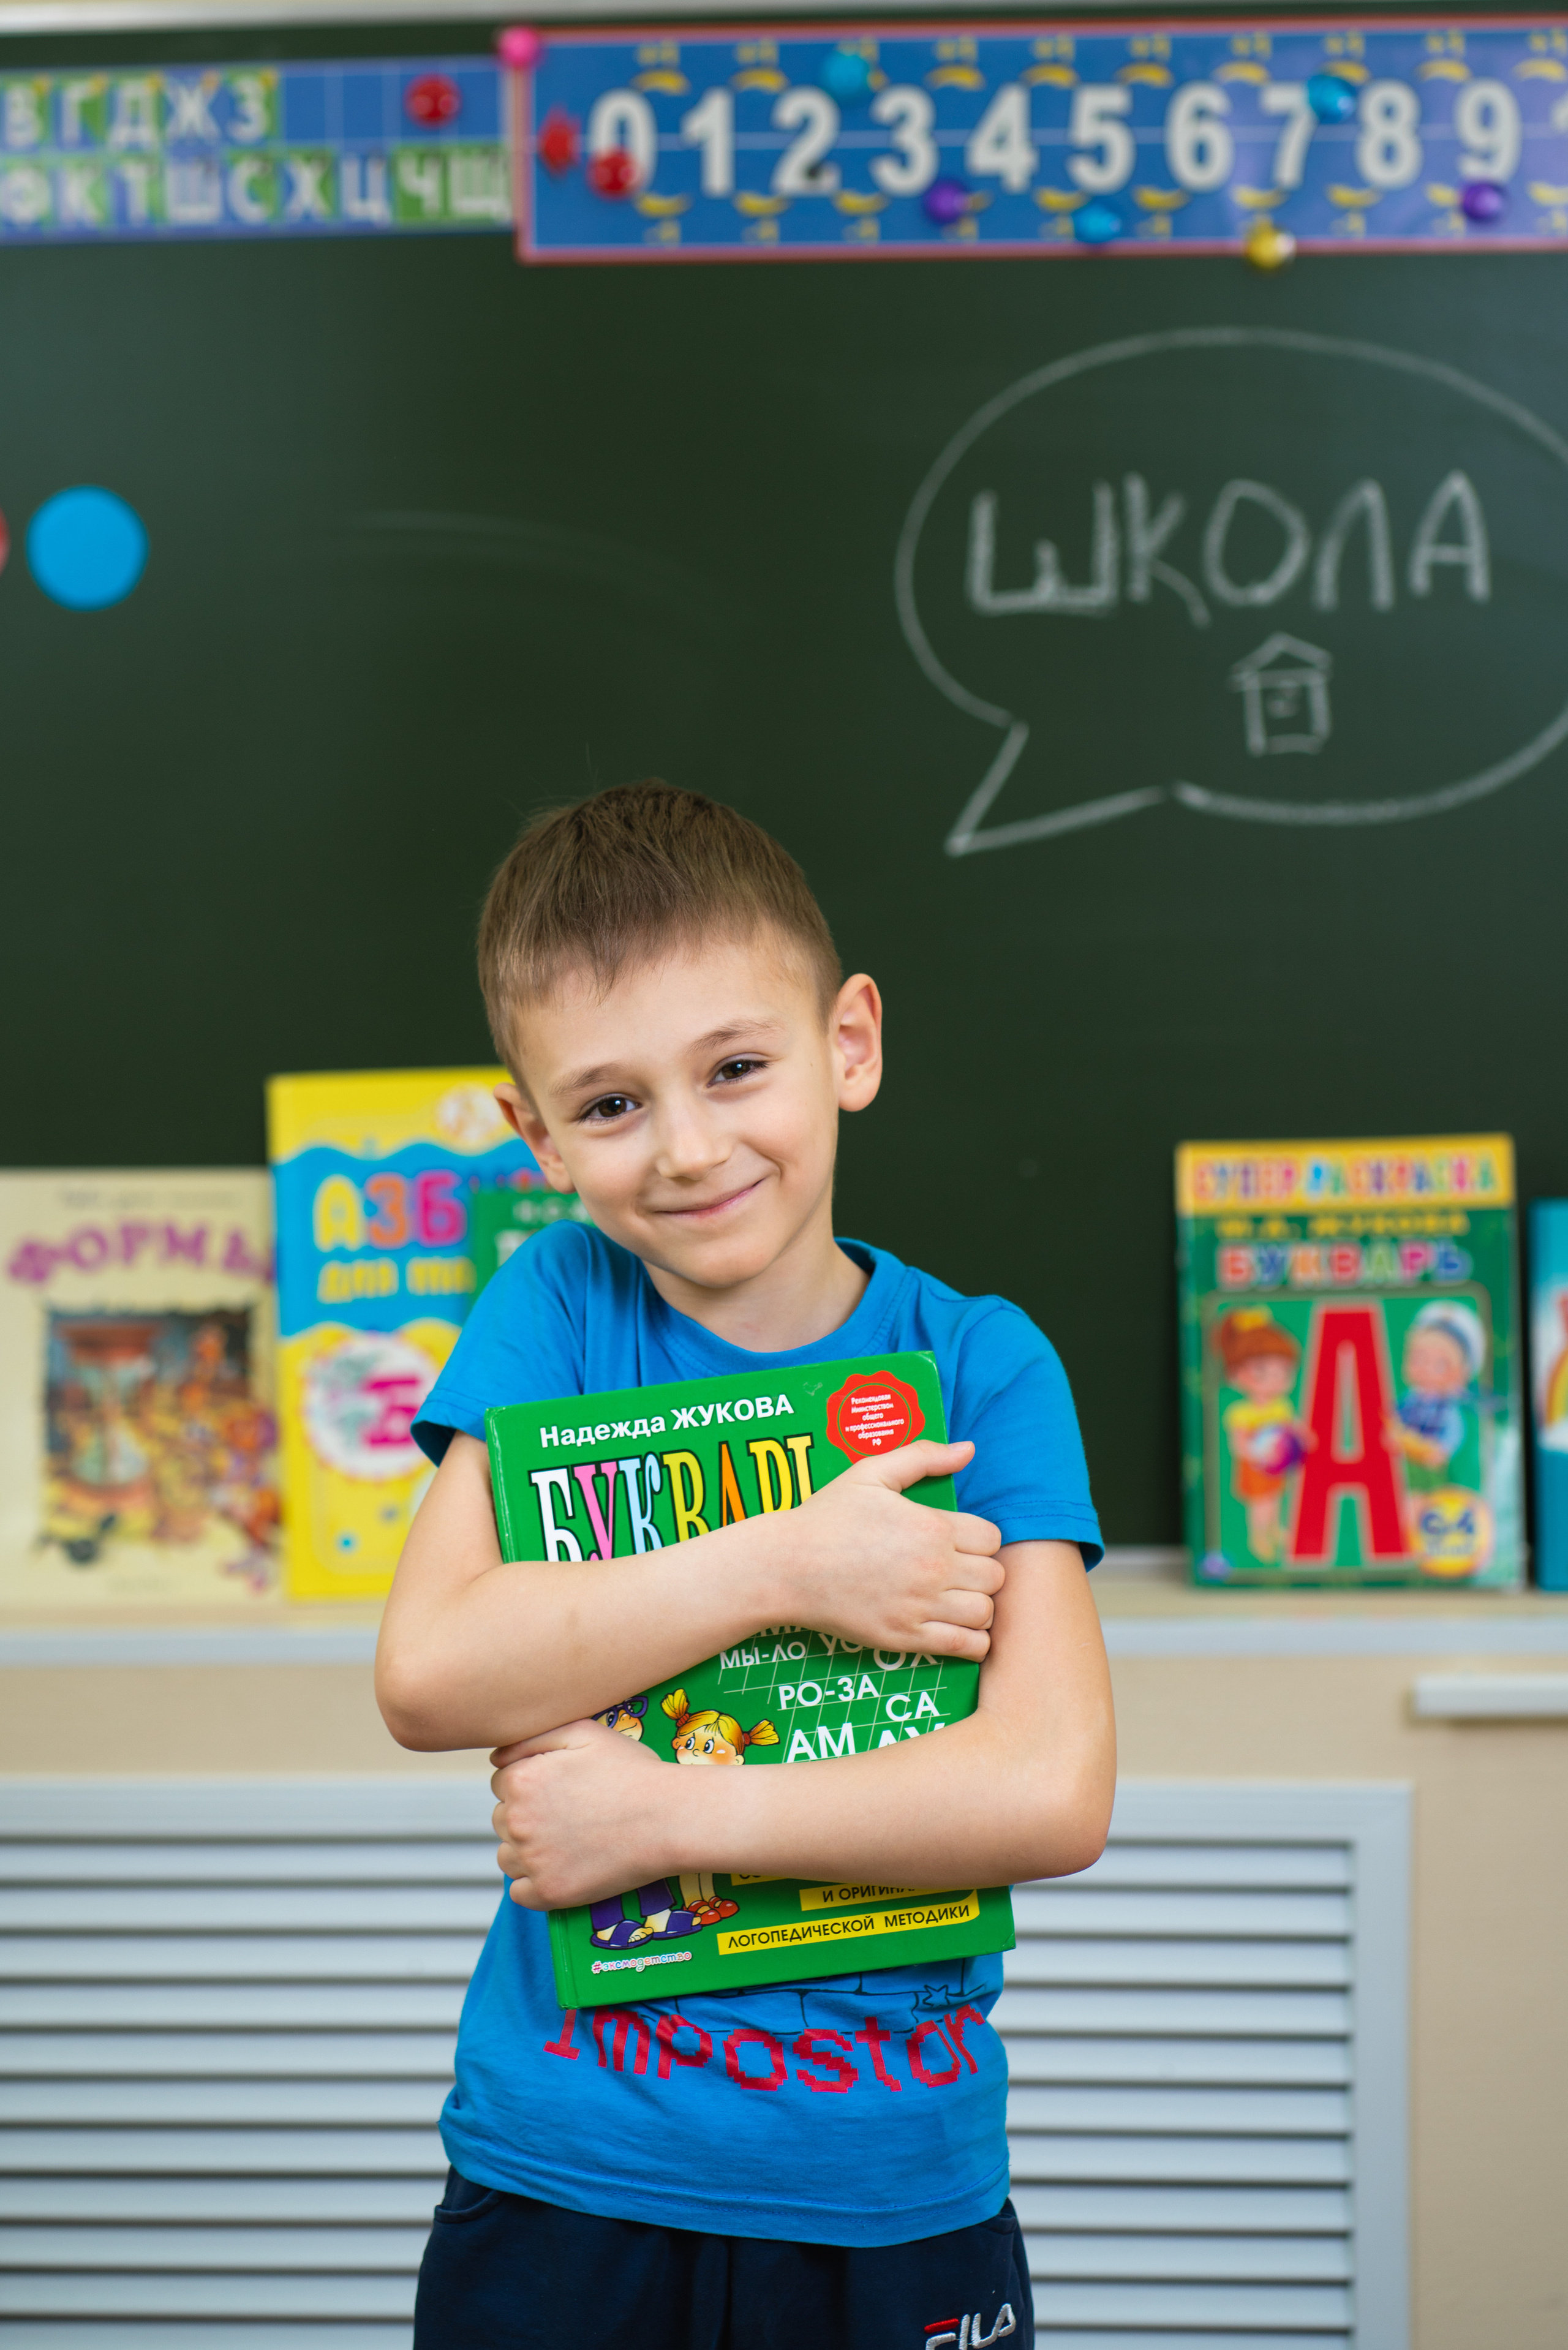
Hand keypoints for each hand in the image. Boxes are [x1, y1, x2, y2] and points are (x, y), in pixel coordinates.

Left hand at [490, 1720, 677, 1909]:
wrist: (668, 1818)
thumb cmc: (630, 1772)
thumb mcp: (583, 1732)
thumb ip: (530, 1737)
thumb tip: (495, 1757)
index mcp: (521, 1780)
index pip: (502, 1782)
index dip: (532, 1782)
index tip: (562, 1788)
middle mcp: (517, 1822)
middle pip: (501, 1820)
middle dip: (527, 1815)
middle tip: (569, 1813)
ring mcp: (532, 1861)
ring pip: (507, 1857)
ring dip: (527, 1850)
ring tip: (568, 1840)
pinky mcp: (549, 1893)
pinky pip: (519, 1892)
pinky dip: (535, 1884)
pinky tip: (563, 1867)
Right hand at [770, 1439, 1003, 1660]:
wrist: (786, 1566)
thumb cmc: (827, 1516)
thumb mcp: (871, 1472)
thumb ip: (923, 1456)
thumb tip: (968, 1449)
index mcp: (931, 1527)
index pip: (992, 1537)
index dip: (980, 1538)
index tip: (960, 1541)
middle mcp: (933, 1568)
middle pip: (994, 1576)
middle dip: (983, 1571)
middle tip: (961, 1570)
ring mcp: (920, 1607)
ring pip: (985, 1612)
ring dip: (980, 1605)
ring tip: (959, 1598)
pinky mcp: (905, 1637)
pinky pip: (965, 1646)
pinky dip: (974, 1641)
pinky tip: (960, 1628)